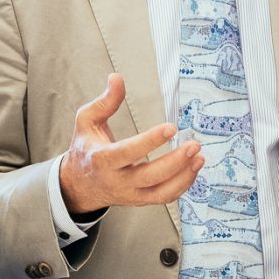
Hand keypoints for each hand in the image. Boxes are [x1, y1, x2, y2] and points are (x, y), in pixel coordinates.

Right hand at [59, 73, 204, 214]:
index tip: (171, 128)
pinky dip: (182, 185)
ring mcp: (129, 193)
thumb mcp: (87, 121)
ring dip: (184, 176)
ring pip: (160, 192)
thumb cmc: (86, 149)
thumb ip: (105, 101)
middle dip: (175, 161)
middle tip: (194, 145)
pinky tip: (193, 169)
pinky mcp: (140, 200)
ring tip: (199, 157)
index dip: (151, 141)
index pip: (128, 152)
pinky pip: (164, 198)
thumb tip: (117, 79)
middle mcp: (116, 180)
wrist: (80, 184)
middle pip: (149, 176)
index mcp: (101, 159)